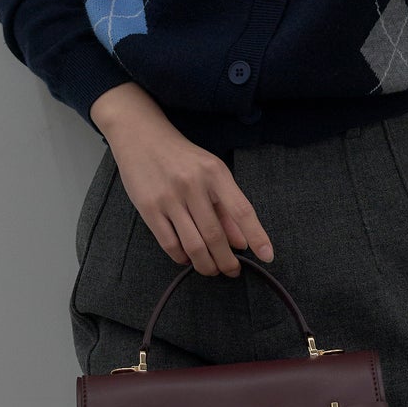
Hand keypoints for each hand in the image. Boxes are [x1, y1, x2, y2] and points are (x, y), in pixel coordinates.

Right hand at [96, 90, 275, 276]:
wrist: (140, 135)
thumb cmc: (181, 156)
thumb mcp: (210, 172)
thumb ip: (226, 207)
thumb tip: (242, 242)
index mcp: (215, 173)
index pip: (242, 210)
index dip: (257, 236)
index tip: (267, 256)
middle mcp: (193, 185)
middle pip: (216, 235)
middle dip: (227, 261)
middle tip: (232, 271)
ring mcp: (169, 197)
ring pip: (193, 245)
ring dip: (206, 265)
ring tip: (212, 270)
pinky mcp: (148, 208)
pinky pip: (169, 243)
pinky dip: (181, 257)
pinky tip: (188, 259)